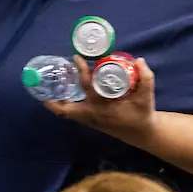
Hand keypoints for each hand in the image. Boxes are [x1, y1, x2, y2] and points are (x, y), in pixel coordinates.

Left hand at [41, 56, 157, 143]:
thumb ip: (146, 78)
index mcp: (103, 107)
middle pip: (66, 110)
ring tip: (52, 88)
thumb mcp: (147, 97)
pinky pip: (73, 113)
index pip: (88, 86)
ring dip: (58, 102)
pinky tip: (66, 94)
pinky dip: (66, 105)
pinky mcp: (91, 122)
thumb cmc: (142, 114)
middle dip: (54, 101)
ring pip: (68, 113)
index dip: (81, 71)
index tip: (76, 58)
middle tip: (45, 86)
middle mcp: (93, 114)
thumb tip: (139, 60)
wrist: (143, 133)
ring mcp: (90, 120)